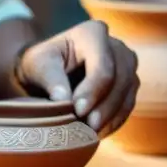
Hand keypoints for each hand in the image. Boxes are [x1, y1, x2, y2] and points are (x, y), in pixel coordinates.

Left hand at [15, 20, 138, 135]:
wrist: (49, 71)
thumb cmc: (42, 64)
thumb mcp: (38, 65)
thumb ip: (50, 78)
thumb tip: (63, 100)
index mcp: (94, 33)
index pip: (102, 66)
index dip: (93, 91)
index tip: (77, 111)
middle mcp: (116, 46)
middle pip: (120, 79)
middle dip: (105, 107)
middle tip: (88, 127)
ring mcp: (126, 65)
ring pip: (127, 93)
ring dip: (111, 117)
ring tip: (92, 133)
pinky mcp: (129, 84)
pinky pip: (128, 104)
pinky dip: (115, 120)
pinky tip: (99, 132)